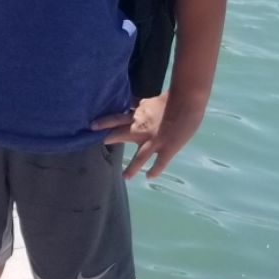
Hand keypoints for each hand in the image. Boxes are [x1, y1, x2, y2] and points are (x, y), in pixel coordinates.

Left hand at [91, 91, 206, 179]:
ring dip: (131, 168)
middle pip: (121, 135)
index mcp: (137, 116)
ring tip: (125, 177)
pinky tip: (150, 177)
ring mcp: (154, 141)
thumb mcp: (149, 101)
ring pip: (139, 158)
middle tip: (100, 144)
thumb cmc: (170, 100)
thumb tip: (130, 103)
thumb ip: (139, 106)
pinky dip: (154, 170)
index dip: (103, 122)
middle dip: (109, 139)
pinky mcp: (167, 148)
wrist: (187, 102)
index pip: (116, 118)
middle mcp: (141, 129)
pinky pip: (159, 163)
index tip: (91, 126)